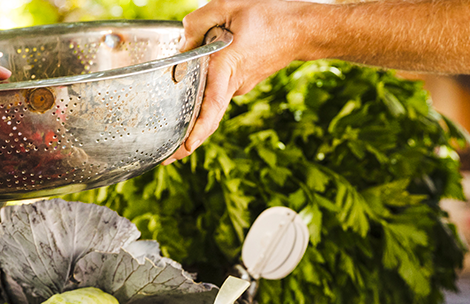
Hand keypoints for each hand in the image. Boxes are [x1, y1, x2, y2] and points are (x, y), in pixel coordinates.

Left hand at [164, 0, 315, 163]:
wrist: (302, 28)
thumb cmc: (269, 15)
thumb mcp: (228, 6)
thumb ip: (198, 22)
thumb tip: (183, 43)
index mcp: (228, 65)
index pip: (212, 103)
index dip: (199, 127)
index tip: (188, 147)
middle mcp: (234, 82)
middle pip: (209, 115)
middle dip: (189, 138)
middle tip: (167, 158)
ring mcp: (241, 85)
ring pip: (212, 103)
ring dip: (195, 116)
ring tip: (174, 134)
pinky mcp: (244, 82)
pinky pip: (220, 91)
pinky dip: (206, 98)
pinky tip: (192, 97)